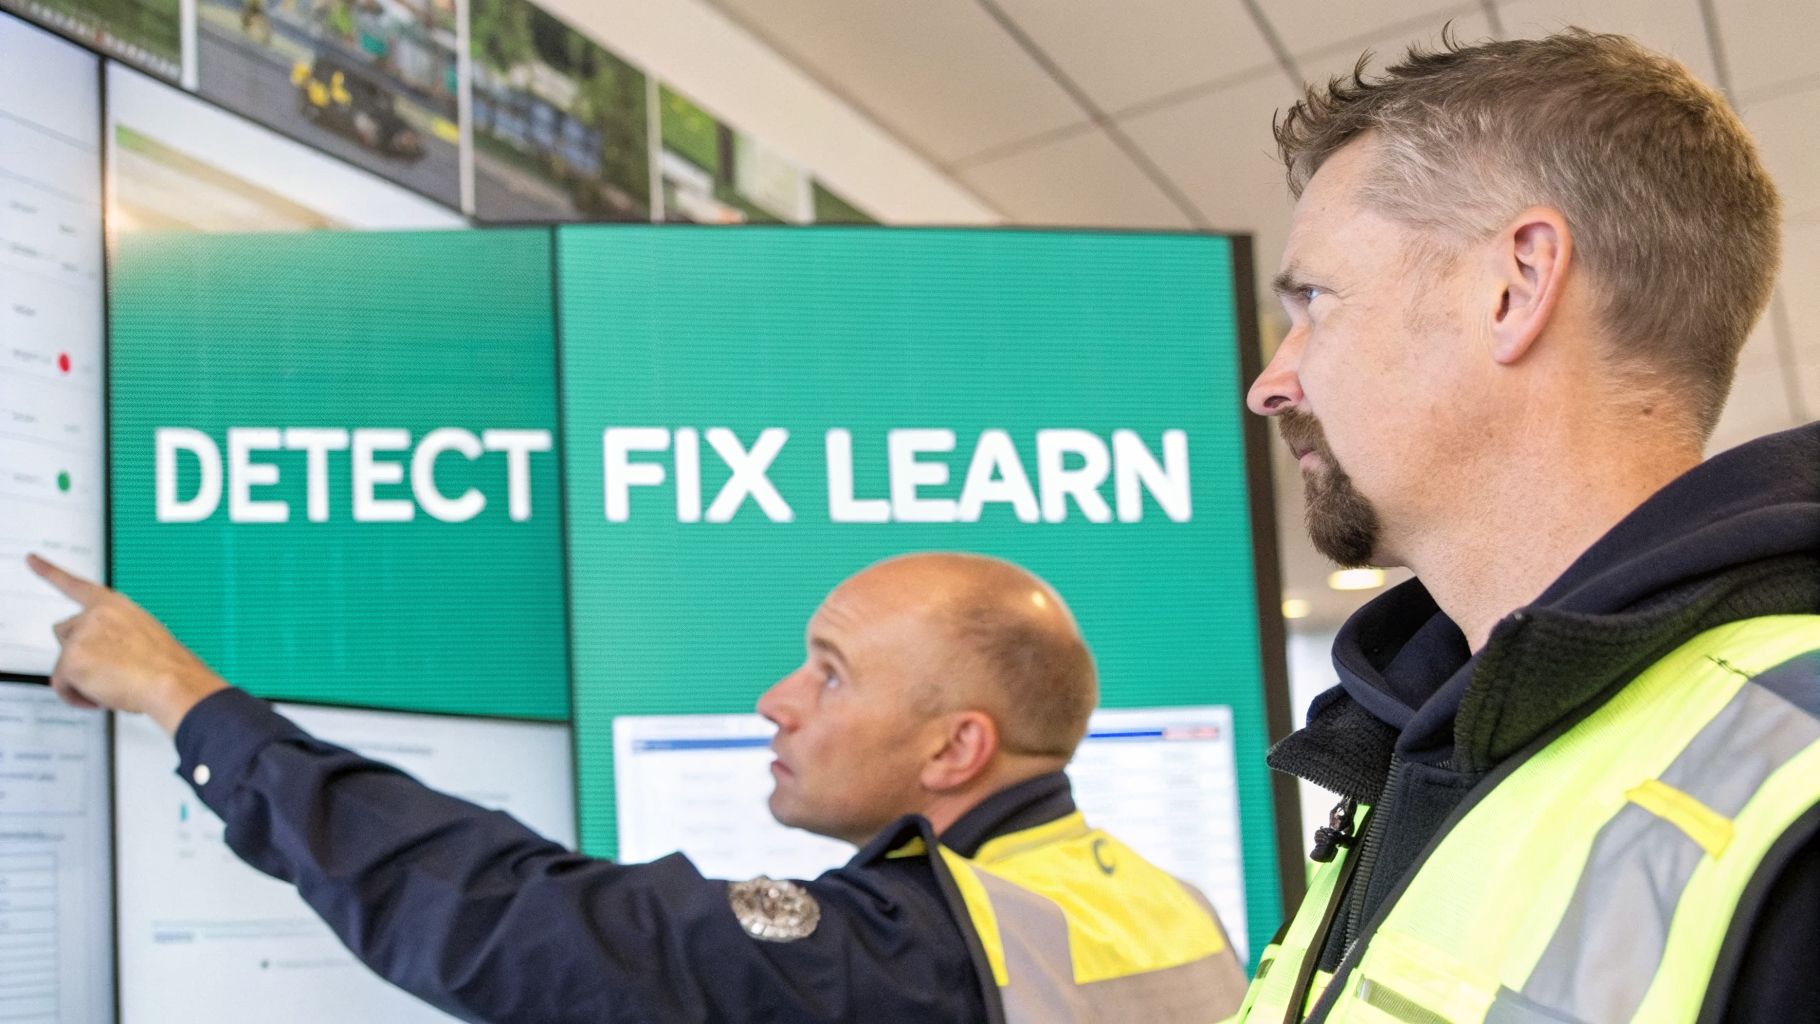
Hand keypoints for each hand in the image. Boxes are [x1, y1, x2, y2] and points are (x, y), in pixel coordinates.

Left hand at [27, 555, 228, 734]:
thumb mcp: (142, 641)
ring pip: (64, 663)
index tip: (31, 559)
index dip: (49, 571)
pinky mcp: (72, 658)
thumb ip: (111, 639)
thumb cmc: (167, 667)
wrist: (172, 681)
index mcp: (116, 606)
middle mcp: (96, 614)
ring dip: (82, 678)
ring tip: (112, 687)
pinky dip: (77, 697)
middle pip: (65, 635)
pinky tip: (100, 697)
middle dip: (78, 654)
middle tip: (103, 672)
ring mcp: (82, 634)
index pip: (76, 585)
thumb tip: (92, 661)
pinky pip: (61, 685)